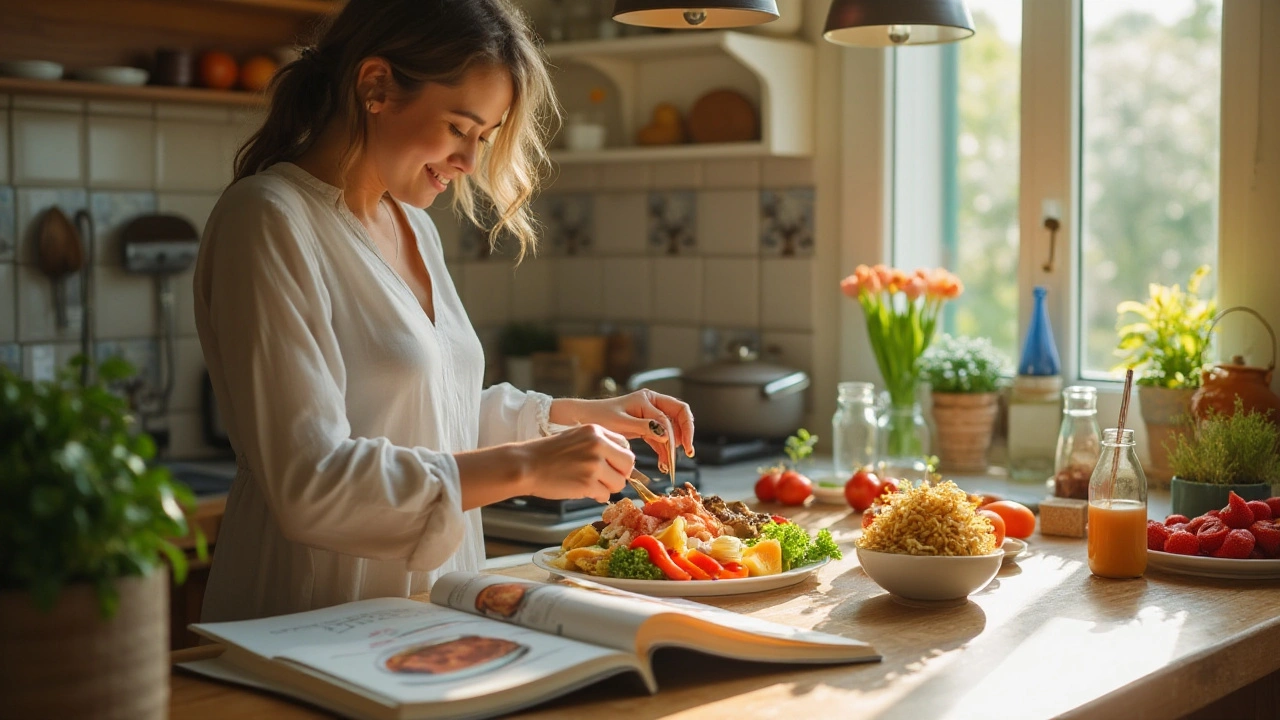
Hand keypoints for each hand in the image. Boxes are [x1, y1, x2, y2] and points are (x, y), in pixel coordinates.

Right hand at [520, 424, 633, 502]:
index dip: (619, 459)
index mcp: (596, 431)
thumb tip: (622, 462)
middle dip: (620, 474)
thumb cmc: (549, 454)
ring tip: (591, 484)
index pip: (625, 445)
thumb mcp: (576, 437)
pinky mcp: (587, 483)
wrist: (526, 465)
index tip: (609, 465)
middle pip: (629, 463)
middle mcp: (598, 444)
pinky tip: (583, 490)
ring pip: (620, 482)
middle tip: (605, 479)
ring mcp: (594, 464)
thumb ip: (599, 444)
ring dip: (608, 487)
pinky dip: (597, 496)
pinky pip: (605, 495)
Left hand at [550, 391, 694, 472]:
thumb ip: (644, 426)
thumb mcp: (621, 422)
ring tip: (670, 463)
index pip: (672, 414)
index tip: (677, 449)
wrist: (582, 419)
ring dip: (674, 445)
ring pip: (672, 428)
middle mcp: (651, 403)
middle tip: (687, 452)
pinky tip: (663, 463)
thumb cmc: (599, 417)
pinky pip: (660, 437)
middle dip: (685, 433)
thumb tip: (666, 433)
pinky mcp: (645, 427)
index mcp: (647, 398)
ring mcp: (649, 415)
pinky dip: (663, 449)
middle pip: (679, 415)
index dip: (677, 432)